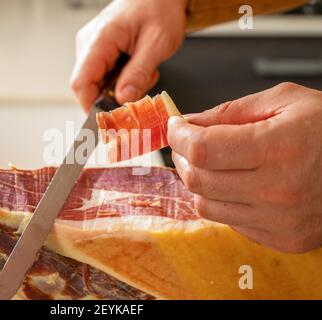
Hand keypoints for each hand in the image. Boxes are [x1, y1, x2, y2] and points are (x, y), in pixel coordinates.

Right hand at [70, 0, 186, 110]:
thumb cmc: (159, 8)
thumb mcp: (157, 43)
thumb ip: (138, 73)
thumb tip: (122, 100)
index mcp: (99, 39)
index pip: (81, 82)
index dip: (91, 106)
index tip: (108, 122)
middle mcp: (89, 44)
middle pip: (87, 86)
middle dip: (112, 100)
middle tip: (139, 94)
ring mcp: (93, 48)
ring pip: (97, 84)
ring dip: (120, 90)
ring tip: (144, 74)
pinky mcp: (100, 52)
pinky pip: (104, 77)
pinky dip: (121, 82)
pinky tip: (137, 70)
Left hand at [168, 83, 321, 252]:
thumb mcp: (284, 101)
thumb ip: (229, 112)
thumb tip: (189, 122)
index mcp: (279, 148)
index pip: (204, 149)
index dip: (179, 135)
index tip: (176, 126)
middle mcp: (278, 190)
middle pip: (198, 180)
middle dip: (183, 156)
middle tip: (187, 142)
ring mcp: (279, 221)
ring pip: (206, 205)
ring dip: (199, 180)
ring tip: (212, 162)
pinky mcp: (281, 238)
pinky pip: (228, 221)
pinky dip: (222, 200)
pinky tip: (237, 183)